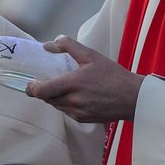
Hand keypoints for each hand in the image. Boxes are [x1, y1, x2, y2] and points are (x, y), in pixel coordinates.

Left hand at [25, 35, 144, 123]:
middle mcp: (73, 101)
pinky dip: (65, 104)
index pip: (42, 91)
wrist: (134, 98)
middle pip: (47, 99)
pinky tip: (74, 96)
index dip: (31, 88)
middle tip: (45, 82)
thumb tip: (48, 44)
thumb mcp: (91, 55)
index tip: (30, 82)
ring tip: (61, 87)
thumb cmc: (113, 75)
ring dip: (54, 98)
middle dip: (43, 91)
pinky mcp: (84, 119)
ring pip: (56, 106)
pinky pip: (67, 112)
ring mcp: (78, 112)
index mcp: (73, 84)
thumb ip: (68, 46)